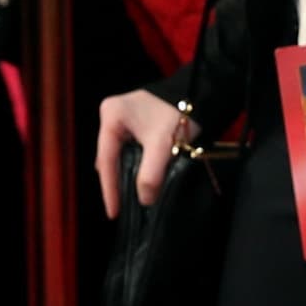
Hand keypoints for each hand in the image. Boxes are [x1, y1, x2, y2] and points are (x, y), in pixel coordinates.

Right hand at [96, 87, 188, 215]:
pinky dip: (134, 167)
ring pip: (119, 156)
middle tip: (121, 210)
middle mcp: (112, 114)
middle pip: (109, 158)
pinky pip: (128, 151)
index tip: (113, 213)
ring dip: (126, 176)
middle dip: (116, 183)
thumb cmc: (178, 114)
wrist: (200, 93)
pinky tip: (140, 182)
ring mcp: (122, 118)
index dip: (109, 189)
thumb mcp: (163, 146)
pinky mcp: (134, 123)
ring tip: (130, 201)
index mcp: (112, 115)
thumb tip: (144, 200)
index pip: (106, 159)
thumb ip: (150, 174)